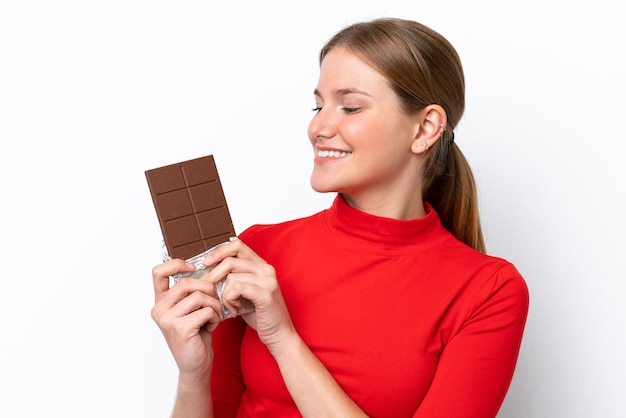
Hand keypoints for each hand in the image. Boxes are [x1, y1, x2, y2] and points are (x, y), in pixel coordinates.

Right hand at [151, 258, 223, 378]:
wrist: (196, 365)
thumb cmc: (196, 336)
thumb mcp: (192, 309)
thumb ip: (192, 291)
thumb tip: (208, 269)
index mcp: (161, 302)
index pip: (159, 272)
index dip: (176, 264)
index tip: (194, 268)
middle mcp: (159, 309)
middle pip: (186, 283)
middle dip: (207, 289)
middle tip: (214, 302)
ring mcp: (167, 319)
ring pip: (199, 296)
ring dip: (214, 306)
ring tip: (213, 317)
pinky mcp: (180, 328)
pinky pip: (205, 311)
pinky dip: (214, 318)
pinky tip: (211, 327)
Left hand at [202, 239, 296, 353]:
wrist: (279, 335)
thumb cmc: (260, 315)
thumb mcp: (244, 292)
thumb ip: (233, 278)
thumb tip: (209, 269)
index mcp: (261, 265)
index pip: (237, 245)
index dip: (219, 251)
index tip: (206, 262)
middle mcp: (266, 269)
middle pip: (230, 260)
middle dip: (214, 274)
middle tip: (208, 288)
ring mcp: (268, 280)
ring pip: (231, 277)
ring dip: (224, 294)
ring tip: (229, 306)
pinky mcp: (266, 293)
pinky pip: (236, 289)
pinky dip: (229, 300)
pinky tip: (234, 310)